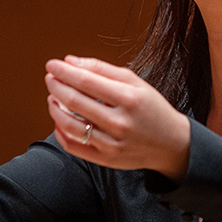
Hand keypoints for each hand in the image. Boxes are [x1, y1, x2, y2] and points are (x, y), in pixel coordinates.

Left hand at [45, 56, 190, 179]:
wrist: (171, 143)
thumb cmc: (151, 109)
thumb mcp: (135, 82)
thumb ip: (102, 69)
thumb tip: (70, 61)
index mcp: (129, 99)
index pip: (86, 81)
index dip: (64, 72)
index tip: (52, 64)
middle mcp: (121, 122)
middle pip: (75, 101)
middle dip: (56, 86)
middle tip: (50, 78)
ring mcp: (112, 144)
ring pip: (70, 125)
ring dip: (54, 109)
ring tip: (53, 98)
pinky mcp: (106, 160)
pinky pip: (74, 146)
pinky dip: (61, 132)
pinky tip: (60, 120)